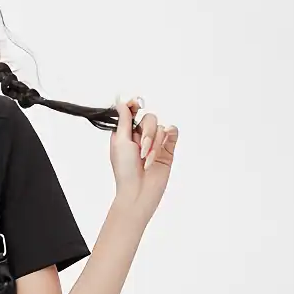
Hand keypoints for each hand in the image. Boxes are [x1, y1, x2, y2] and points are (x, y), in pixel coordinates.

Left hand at [109, 95, 178, 218]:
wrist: (139, 191)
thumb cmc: (125, 170)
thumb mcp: (120, 142)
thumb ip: (124, 120)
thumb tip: (121, 102)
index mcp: (125, 134)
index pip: (132, 113)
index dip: (134, 107)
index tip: (135, 105)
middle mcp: (140, 137)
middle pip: (149, 119)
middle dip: (147, 133)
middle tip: (141, 149)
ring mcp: (155, 143)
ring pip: (160, 128)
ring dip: (154, 144)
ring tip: (148, 159)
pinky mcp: (167, 150)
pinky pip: (172, 133)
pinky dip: (169, 137)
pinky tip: (163, 147)